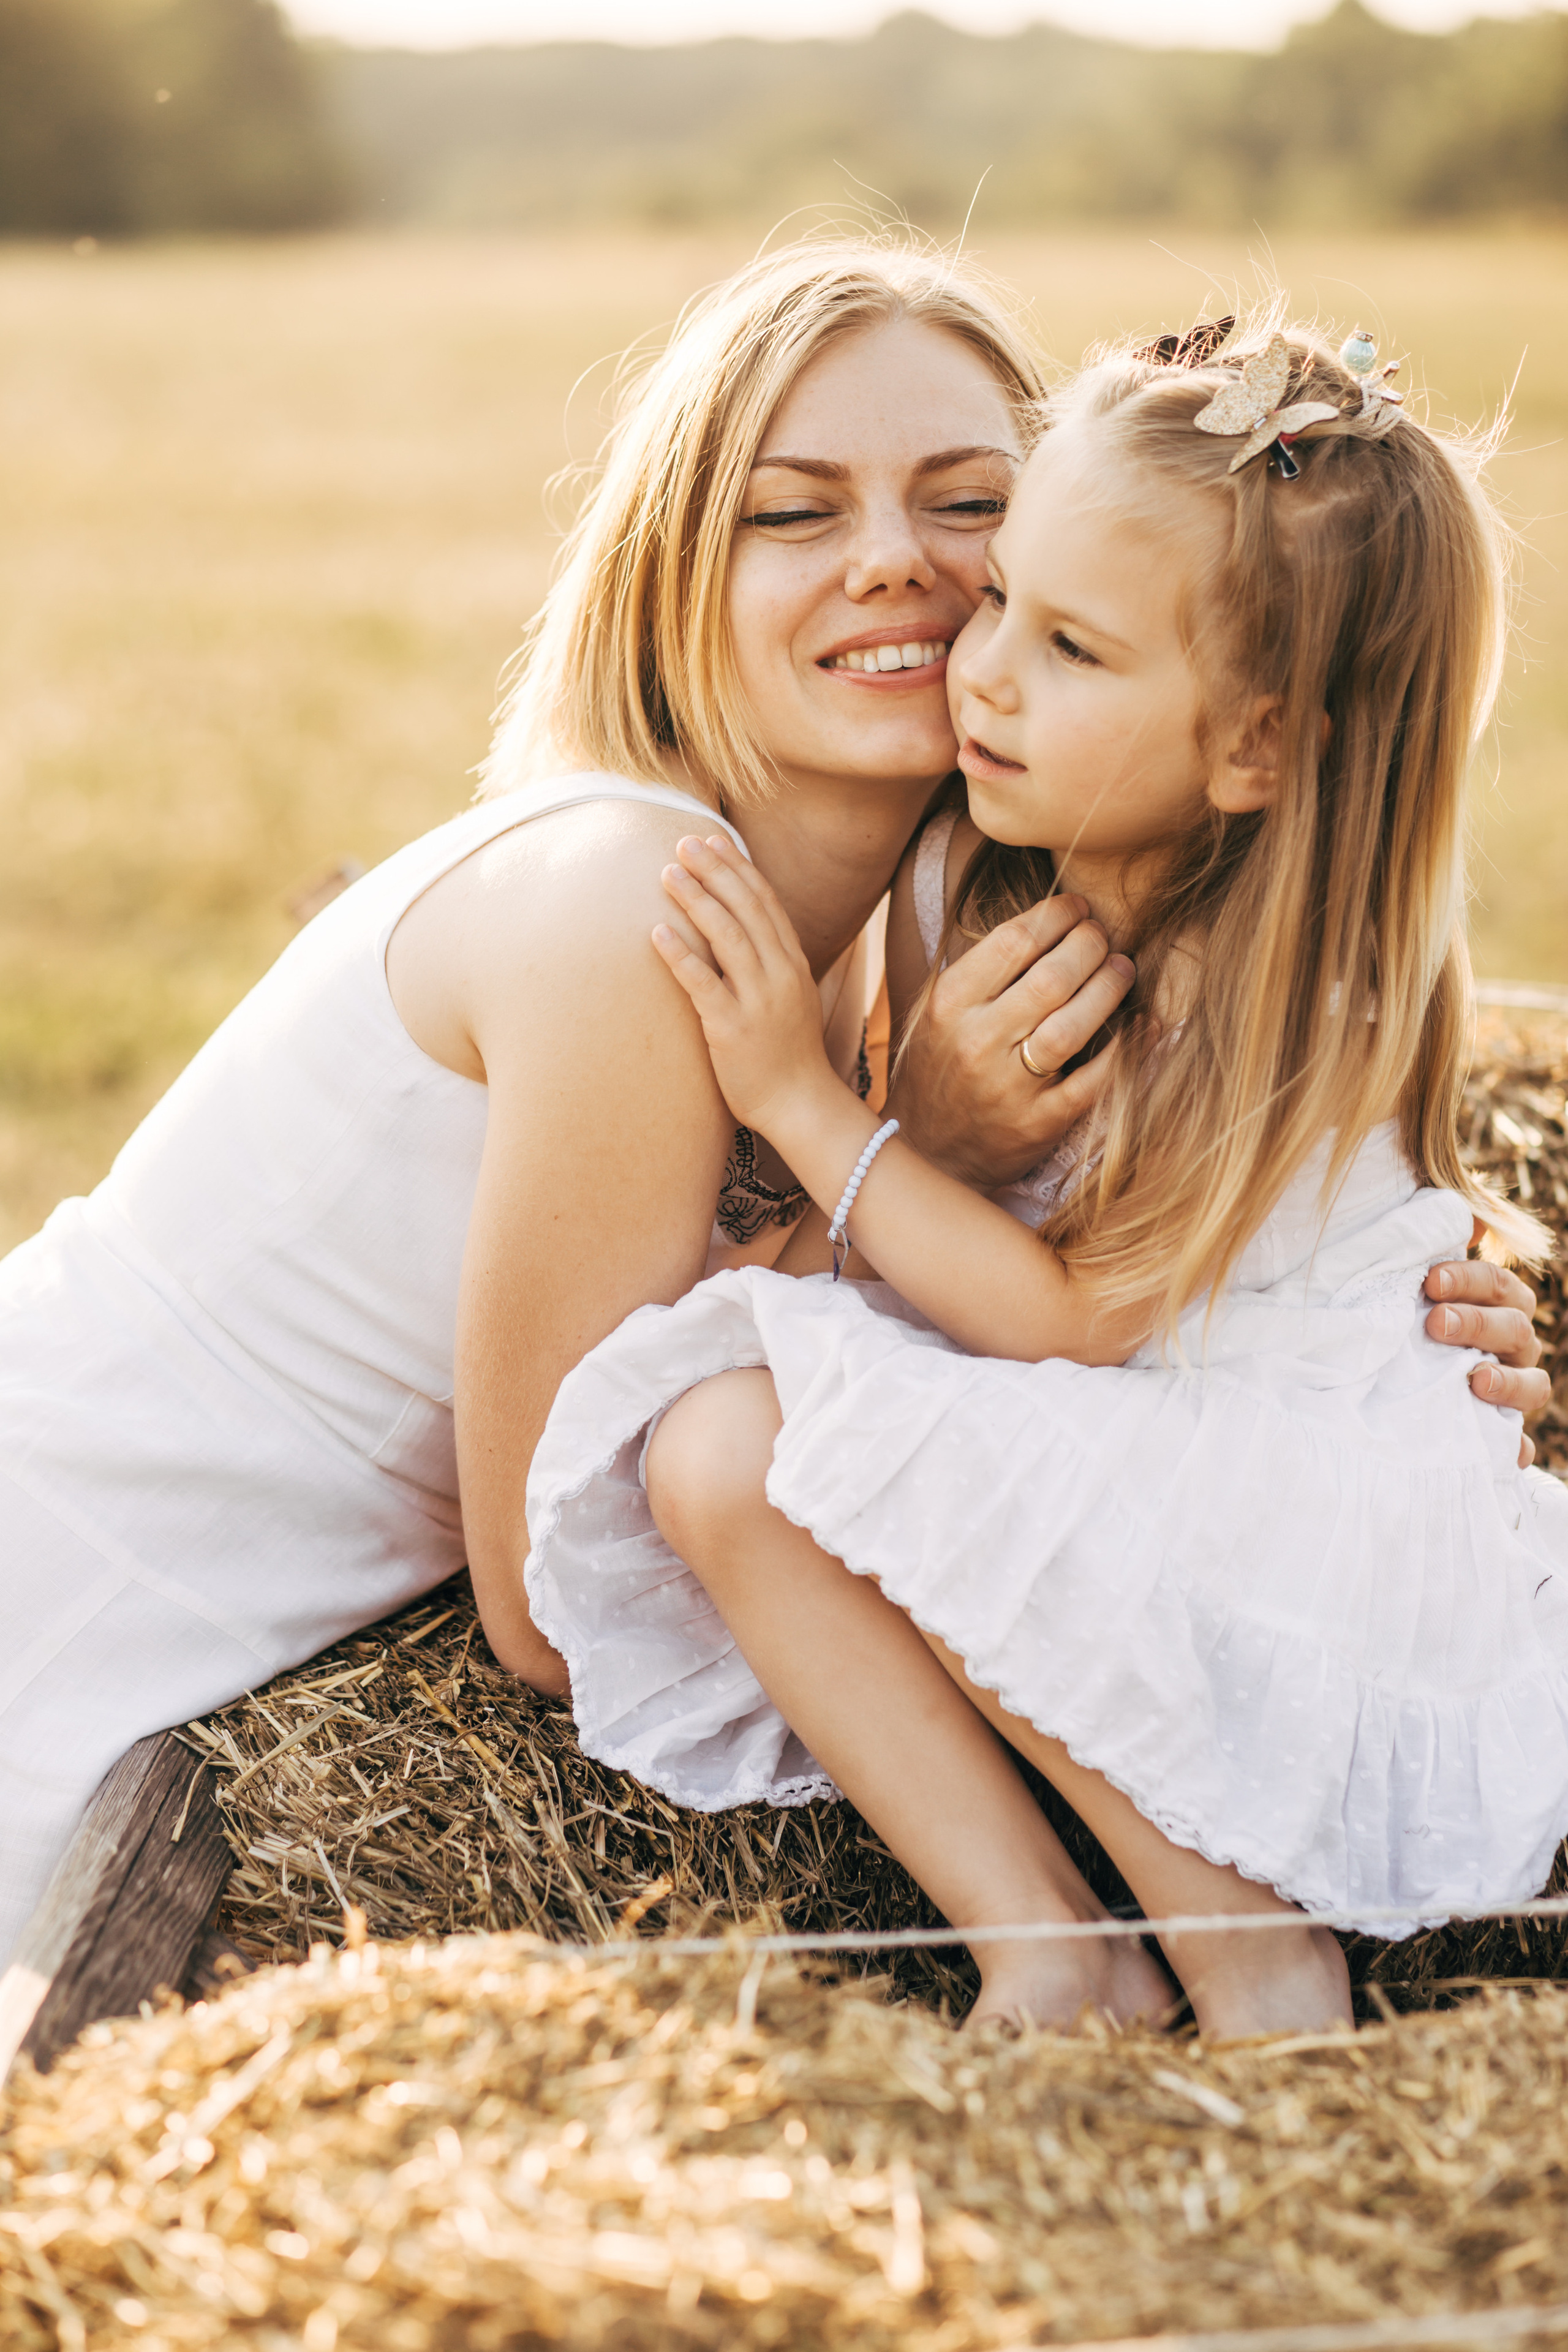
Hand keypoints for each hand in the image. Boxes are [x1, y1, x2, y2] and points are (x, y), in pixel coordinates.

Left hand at [653, 835, 839, 1137]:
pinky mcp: (732, 1029)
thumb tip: (745, 929)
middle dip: (715, 871)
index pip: (765, 902)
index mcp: (793, 963)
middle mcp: (779, 975)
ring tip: (669, 873)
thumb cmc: (788, 1052)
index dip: (739, 867)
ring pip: (727, 937)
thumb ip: (772, 962)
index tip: (714, 840)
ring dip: (696, 900)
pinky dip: (680, 955)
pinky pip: (703, 985)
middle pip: (746, 909)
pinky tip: (657, 932)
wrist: (801, 1104)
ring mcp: (758, 1001)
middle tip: (684, 843)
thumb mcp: (791, 996)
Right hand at [889, 894, 1134, 1185]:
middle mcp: (976, 1042)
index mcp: (949, 1004)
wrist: (925, 1150)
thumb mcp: (937, 1011)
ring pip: (1073, 1025)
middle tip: (1104, 937)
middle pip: (1051, 977)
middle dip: (1090, 945)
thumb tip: (1051, 921)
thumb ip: (982, 970)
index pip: (1013, 941)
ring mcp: (1007, 1087)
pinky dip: (1125, 1049)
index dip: (1057, 915)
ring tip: (1123, 967)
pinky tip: (1142, 1024)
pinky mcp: (1037, 1123)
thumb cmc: (939, 1067)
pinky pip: (1093, 1080)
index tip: (1079, 908)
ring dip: (1109, 988)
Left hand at [1425, 1231, 1549, 1467]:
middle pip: (1515, 1328)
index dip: (1471, 1279)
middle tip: (1436, 1324)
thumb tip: (1467, 1218)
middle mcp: (1513, 1343)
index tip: (1430, 1281)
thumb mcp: (1419, 1279)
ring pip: (1531, 1383)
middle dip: (1477, 1323)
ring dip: (1506, 1381)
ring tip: (1474, 1380)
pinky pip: (1516, 1444)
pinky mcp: (1498, 1428)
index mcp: (1501, 1303)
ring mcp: (1511, 1385)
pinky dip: (1513, 1449)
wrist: (1385, 1369)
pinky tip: (1507, 1455)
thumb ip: (1437, 1247)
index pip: (1499, 1284)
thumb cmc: (1409, 1310)